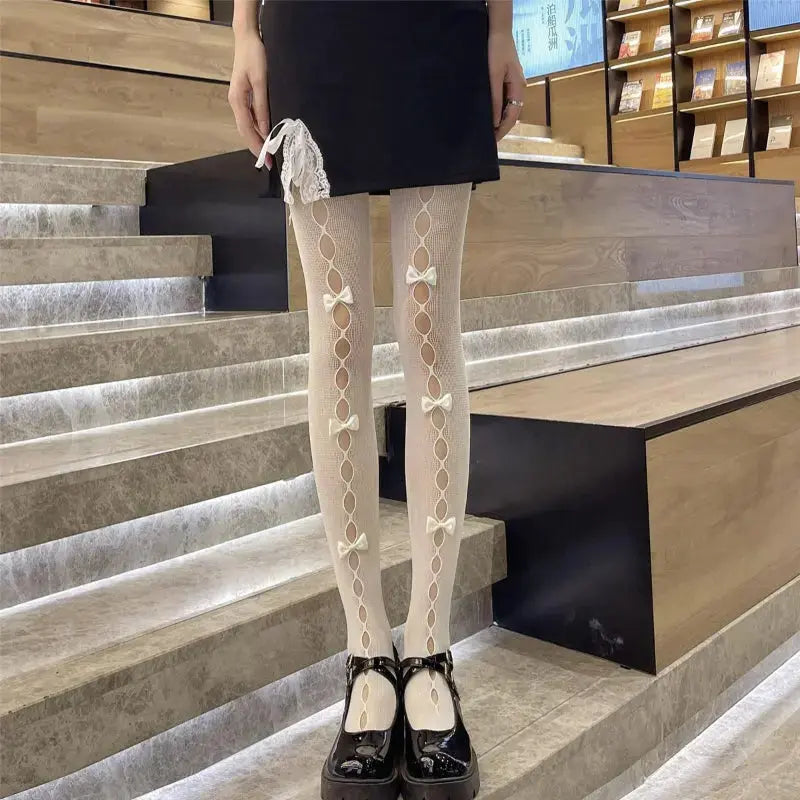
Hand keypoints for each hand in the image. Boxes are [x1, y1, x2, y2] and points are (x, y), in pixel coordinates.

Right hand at [229, 31, 269, 162]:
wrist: (247, 38)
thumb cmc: (255, 56)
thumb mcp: (261, 82)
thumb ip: (262, 106)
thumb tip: (266, 129)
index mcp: (237, 100)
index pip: (247, 130)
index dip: (257, 146)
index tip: (267, 160)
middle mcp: (235, 102)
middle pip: (245, 131)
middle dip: (256, 147)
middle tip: (268, 163)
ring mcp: (238, 100)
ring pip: (247, 126)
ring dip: (256, 140)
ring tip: (268, 153)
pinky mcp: (244, 97)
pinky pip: (250, 118)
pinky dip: (257, 129)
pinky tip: (266, 135)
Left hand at [488, 30, 524, 141]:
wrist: (498, 31)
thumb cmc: (496, 51)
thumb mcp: (493, 76)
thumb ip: (494, 99)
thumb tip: (494, 122)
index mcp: (519, 88)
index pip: (512, 116)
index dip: (503, 130)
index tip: (492, 141)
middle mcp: (520, 88)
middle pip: (513, 114)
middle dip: (502, 128)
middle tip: (489, 140)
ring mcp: (515, 85)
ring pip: (510, 108)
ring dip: (500, 120)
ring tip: (489, 131)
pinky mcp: (509, 81)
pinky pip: (506, 100)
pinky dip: (499, 110)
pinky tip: (491, 115)